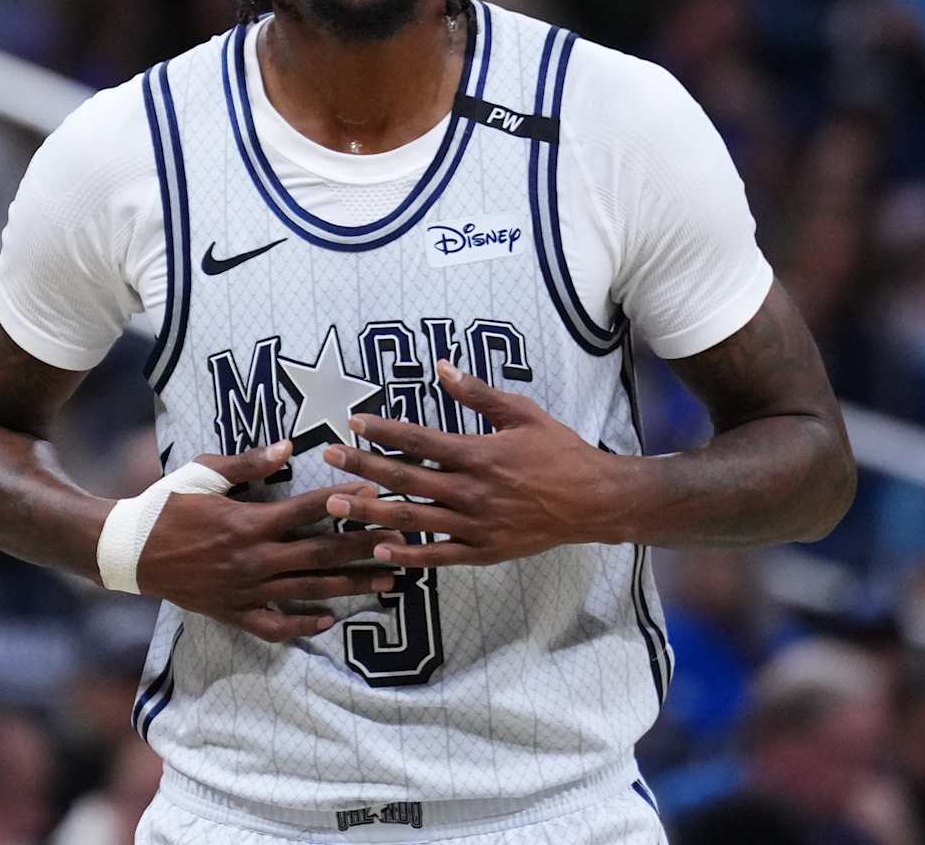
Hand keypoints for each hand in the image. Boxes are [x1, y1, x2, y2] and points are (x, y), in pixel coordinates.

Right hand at [135, 442, 406, 641]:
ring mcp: (245, 590)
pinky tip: (329, 621)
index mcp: (248, 522)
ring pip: (309, 590)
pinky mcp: (233, 612)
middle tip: (402, 543)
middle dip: (365, 547)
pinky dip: (303, 625)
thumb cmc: (167, 504)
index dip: (346, 504)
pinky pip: (275, 625)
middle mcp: (253, 559)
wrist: (128, 551)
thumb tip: (288, 446)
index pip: (309, 510)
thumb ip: (248, 464)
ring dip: (351, 585)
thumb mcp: (204, 474)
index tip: (380, 498)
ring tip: (387, 583)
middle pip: (321, 552)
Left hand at [322, 361, 621, 566]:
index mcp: (478, 454)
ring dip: (371, 512)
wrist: (594, 502)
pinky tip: (379, 550)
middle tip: (329, 458)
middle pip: (405, 479)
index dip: (382, 430)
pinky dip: (407, 555)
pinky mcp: (484, 552)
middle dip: (362, 468)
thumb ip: (478, 394)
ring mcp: (475, 526)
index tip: (353, 422)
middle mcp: (471, 492)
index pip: (418, 439)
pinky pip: (438, 556)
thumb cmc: (559, 452)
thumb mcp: (522, 414)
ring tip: (336, 506)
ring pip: (413, 520)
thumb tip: (442, 368)